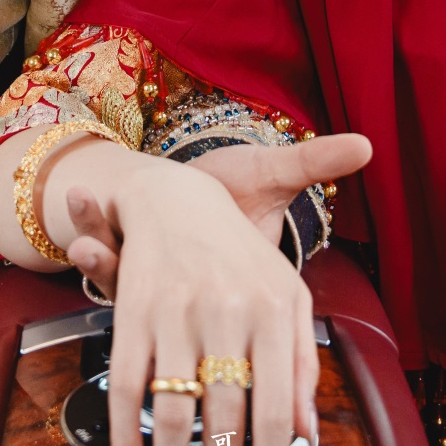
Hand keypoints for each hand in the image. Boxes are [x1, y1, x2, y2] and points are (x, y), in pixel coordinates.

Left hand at [65, 134, 371, 296]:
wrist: (217, 178)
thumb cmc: (247, 185)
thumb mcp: (276, 173)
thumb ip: (313, 162)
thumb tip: (366, 144)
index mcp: (219, 285)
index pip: (190, 301)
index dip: (164, 288)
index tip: (128, 257)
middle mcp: (181, 292)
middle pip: (143, 296)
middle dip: (110, 268)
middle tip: (88, 246)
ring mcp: (152, 279)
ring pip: (116, 278)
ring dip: (92, 249)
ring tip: (79, 206)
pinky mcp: (128, 256)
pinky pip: (105, 250)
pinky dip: (88, 224)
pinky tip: (78, 197)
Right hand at [73, 139, 370, 445]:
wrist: (174, 194)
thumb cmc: (242, 256)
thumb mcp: (289, 298)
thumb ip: (303, 364)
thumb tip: (308, 438)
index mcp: (276, 311)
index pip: (274, 415)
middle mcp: (227, 312)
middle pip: (225, 426)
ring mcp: (175, 314)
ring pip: (173, 418)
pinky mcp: (131, 315)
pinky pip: (127, 391)